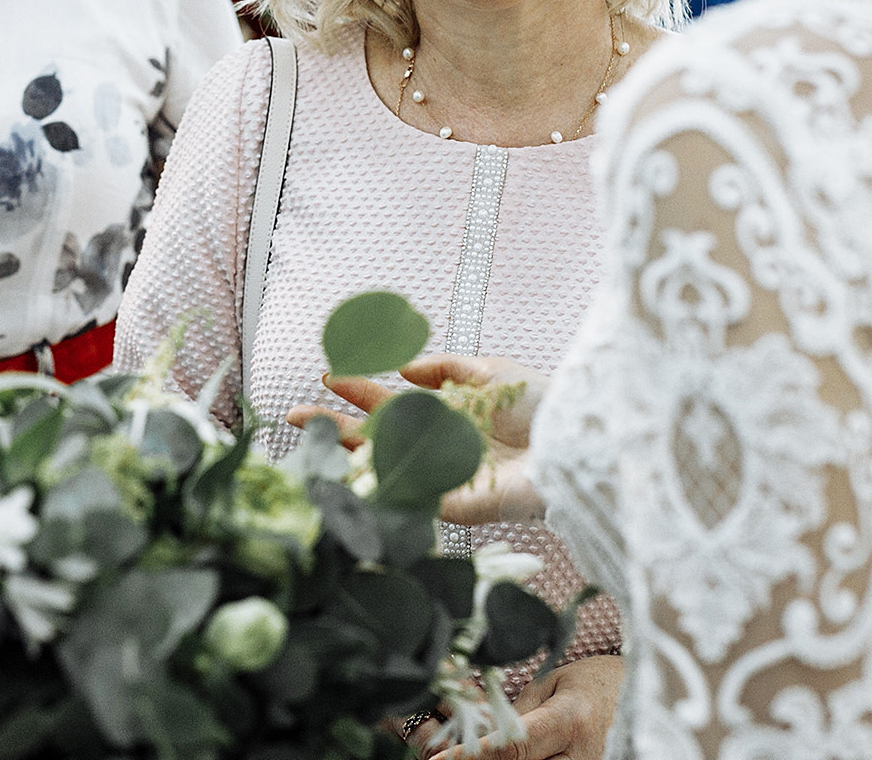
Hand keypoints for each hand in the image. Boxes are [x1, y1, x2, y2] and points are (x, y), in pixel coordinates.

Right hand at [284, 355, 550, 524]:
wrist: (576, 442)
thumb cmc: (545, 406)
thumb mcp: (494, 372)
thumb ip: (449, 367)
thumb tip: (404, 368)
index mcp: (448, 414)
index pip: (393, 401)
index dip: (361, 389)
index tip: (330, 376)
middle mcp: (438, 446)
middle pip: (377, 435)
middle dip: (335, 423)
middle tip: (294, 414)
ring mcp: (442, 476)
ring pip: (382, 464)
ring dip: (343, 452)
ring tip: (306, 435)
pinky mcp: (452, 505)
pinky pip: (405, 497)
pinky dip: (372, 488)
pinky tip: (340, 475)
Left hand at [428, 657, 623, 759]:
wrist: (636, 698)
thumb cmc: (592, 683)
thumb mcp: (550, 684)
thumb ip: (516, 712)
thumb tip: (478, 730)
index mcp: (570, 721)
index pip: (511, 746)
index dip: (472, 754)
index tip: (440, 759)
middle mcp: (580, 757)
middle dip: (481, 759)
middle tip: (444, 752)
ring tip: (464, 750)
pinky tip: (491, 754)